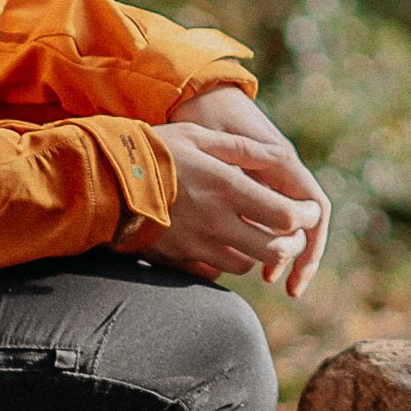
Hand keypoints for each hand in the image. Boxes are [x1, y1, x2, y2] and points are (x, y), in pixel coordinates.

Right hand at [158, 88, 332, 296]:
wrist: (102, 181)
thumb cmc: (154, 151)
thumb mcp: (201, 137)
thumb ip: (244, 150)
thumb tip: (280, 157)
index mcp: (227, 188)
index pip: (285, 216)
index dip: (305, 217)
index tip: (308, 212)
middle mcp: (217, 222)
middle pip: (273, 248)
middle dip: (290, 243)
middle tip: (290, 233)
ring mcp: (197, 245)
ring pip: (247, 264)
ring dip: (259, 254)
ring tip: (255, 236)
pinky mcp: (179, 259)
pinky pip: (215, 272)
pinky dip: (227, 262)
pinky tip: (224, 246)